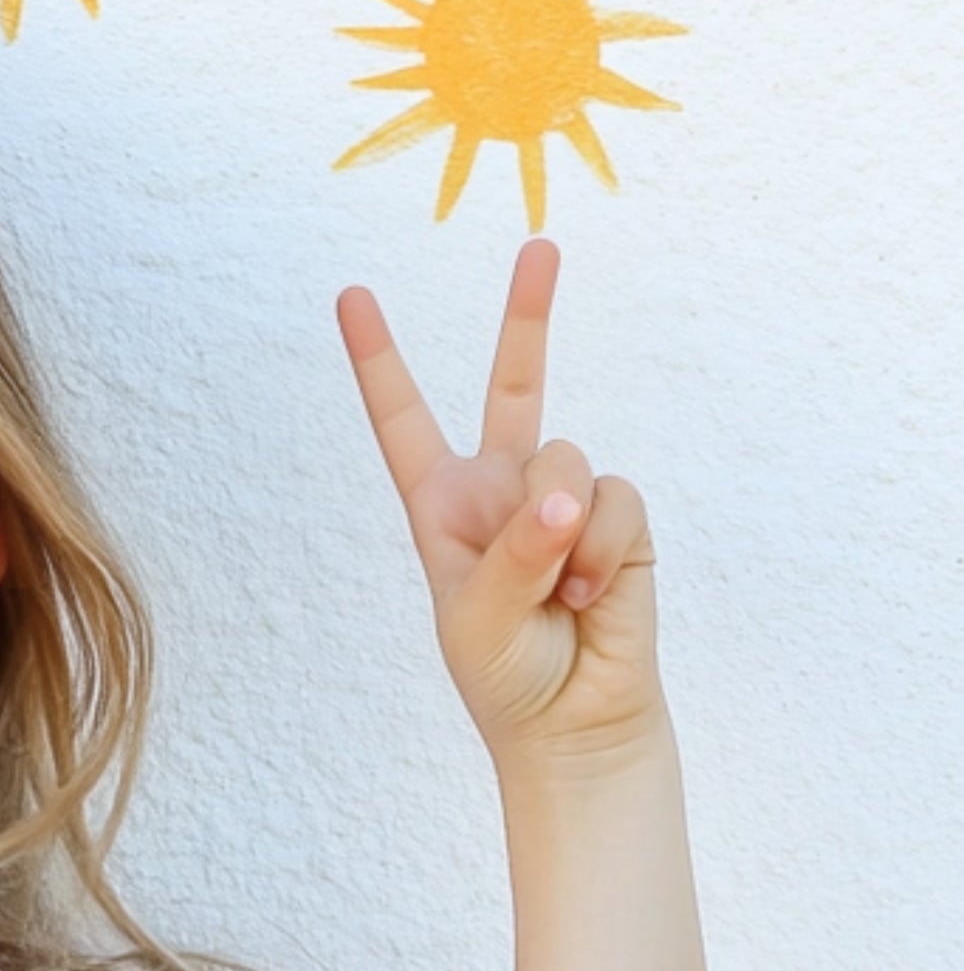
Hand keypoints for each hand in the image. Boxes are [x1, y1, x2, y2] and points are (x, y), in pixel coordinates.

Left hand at [338, 238, 665, 775]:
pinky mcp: (619, 518)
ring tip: (557, 593)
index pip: (404, 424)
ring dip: (560, 531)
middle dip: (527, 317)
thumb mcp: (477, 619)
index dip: (379, 362)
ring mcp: (563, 498)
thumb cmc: (504, 675)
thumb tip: (564, 498)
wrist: (571, 723)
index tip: (352, 297)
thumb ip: (515, 553)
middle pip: (514, 386)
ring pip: (564, 459)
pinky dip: (601, 550)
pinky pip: (613, 500)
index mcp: (443, 508)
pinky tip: (591, 596)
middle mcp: (504, 490)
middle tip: (541, 248)